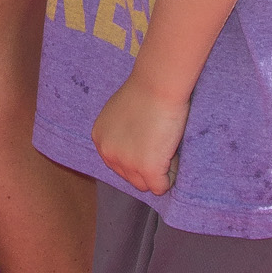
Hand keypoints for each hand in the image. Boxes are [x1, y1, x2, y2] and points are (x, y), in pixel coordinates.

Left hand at [91, 70, 187, 195]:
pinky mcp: (147, 169)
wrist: (158, 85)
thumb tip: (134, 150)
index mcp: (100, 138)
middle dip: (147, 167)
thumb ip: (121, 134)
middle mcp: (108, 153)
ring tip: (166, 147)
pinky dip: (170, 176)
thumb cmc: (145, 91)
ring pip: (145, 185)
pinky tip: (172, 154)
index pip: (118, 164)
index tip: (148, 141)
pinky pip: (161, 187)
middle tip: (160, 143)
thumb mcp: (119, 113)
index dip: (137, 156)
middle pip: (130, 177)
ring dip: (159, 172)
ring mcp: (126, 163)